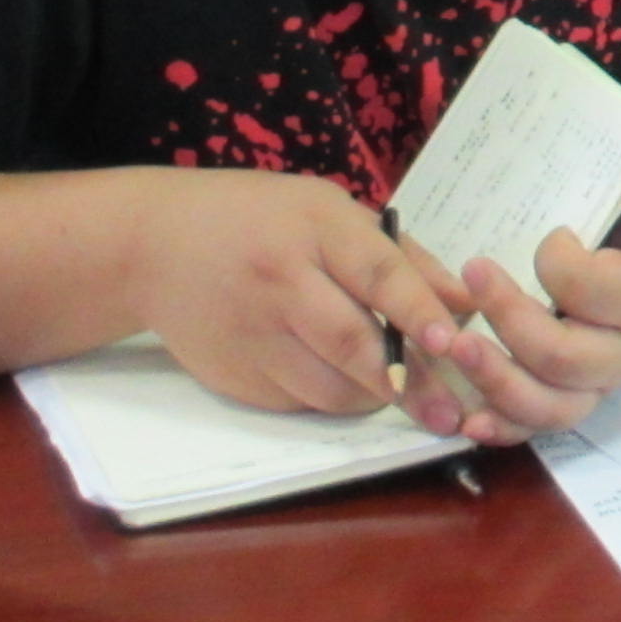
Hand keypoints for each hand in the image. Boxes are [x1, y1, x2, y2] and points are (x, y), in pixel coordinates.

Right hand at [130, 169, 472, 423]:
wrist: (153, 246)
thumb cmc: (260, 219)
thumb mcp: (330, 211)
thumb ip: (402, 257)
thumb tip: (467, 304)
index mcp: (314, 227)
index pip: (377, 273)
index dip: (418, 312)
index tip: (455, 343)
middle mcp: (282, 281)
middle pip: (353, 342)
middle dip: (408, 382)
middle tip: (450, 410)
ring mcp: (253, 334)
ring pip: (328, 386)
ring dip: (375, 399)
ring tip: (404, 397)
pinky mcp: (233, 376)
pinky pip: (298, 402)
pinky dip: (332, 400)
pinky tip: (345, 386)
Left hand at [410, 167, 620, 442]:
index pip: (594, 291)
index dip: (558, 262)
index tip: (551, 233)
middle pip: (562, 357)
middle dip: (509, 317)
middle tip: (473, 270)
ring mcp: (598, 383)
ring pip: (548, 405)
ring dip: (495, 379)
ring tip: (454, 344)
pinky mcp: (570, 400)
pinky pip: (535, 427)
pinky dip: (502, 426)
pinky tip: (468, 420)